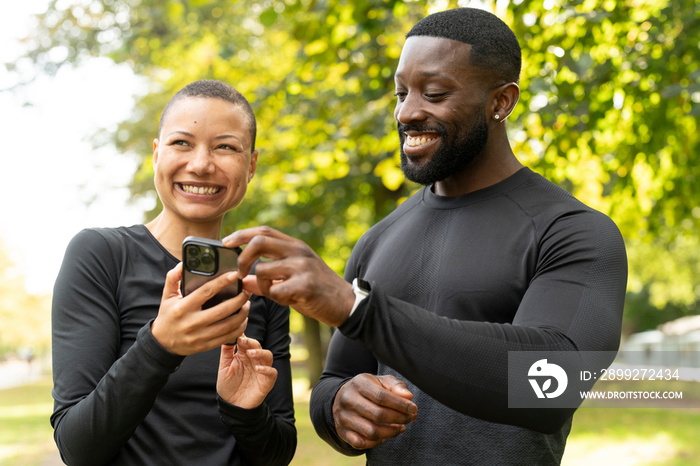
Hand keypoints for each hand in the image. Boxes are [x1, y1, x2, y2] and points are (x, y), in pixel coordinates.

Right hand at [151, 263, 249, 355]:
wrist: (162, 343)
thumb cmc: (167, 316)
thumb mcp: (167, 296)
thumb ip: (173, 278)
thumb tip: (183, 263)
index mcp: (183, 308)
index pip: (206, 292)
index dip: (223, 282)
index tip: (235, 274)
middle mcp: (192, 323)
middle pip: (222, 310)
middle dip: (239, 299)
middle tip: (246, 291)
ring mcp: (200, 336)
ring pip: (228, 325)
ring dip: (242, 314)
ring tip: (247, 304)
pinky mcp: (206, 346)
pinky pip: (228, 337)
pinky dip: (239, 328)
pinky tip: (243, 319)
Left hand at [216, 336, 277, 407]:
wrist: (232, 405)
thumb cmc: (228, 385)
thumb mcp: (224, 367)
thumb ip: (226, 352)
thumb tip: (227, 335)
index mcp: (243, 355)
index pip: (246, 341)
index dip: (243, 336)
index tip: (237, 332)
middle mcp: (254, 360)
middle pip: (257, 346)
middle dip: (251, 342)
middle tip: (243, 341)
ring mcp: (262, 370)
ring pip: (268, 355)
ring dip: (260, 353)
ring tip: (250, 354)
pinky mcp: (267, 381)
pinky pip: (272, 372)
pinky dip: (267, 369)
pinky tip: (258, 369)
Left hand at [223, 226, 355, 326]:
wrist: (346, 304)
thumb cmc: (317, 291)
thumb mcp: (293, 279)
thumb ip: (267, 279)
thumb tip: (243, 281)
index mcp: (295, 246)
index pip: (264, 231)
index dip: (242, 234)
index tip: (226, 242)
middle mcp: (298, 252)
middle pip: (259, 242)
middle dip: (242, 258)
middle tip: (240, 273)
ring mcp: (302, 267)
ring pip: (262, 271)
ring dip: (262, 286)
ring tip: (276, 293)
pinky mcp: (305, 285)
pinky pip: (275, 291)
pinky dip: (276, 299)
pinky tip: (289, 300)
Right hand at [333, 374, 416, 449]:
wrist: (343, 396)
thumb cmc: (368, 388)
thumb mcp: (381, 381)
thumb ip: (396, 386)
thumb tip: (408, 397)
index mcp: (359, 383)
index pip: (382, 396)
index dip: (400, 405)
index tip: (413, 409)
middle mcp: (349, 400)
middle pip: (378, 414)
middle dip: (399, 418)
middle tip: (411, 418)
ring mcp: (344, 417)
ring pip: (371, 432)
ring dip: (391, 432)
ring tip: (401, 427)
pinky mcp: (343, 432)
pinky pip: (361, 443)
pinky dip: (376, 443)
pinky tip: (386, 436)